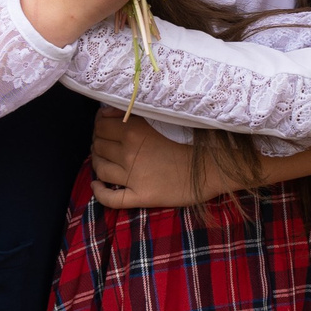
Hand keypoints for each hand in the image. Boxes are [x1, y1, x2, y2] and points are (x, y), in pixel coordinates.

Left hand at [88, 111, 230, 208]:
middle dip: (97, 142)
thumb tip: (107, 112)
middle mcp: (129, 153)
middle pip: (98, 146)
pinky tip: (97, 185)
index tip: (104, 125)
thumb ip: (135, 114)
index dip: (99, 124)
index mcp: (134, 131)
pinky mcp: (140, 196)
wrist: (213, 167)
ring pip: (99, 169)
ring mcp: (133, 177)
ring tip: (102, 159)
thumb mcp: (162, 119)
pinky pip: (110, 198)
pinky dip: (99, 191)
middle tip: (104, 142)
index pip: (101, 125)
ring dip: (96, 162)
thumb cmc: (192, 139)